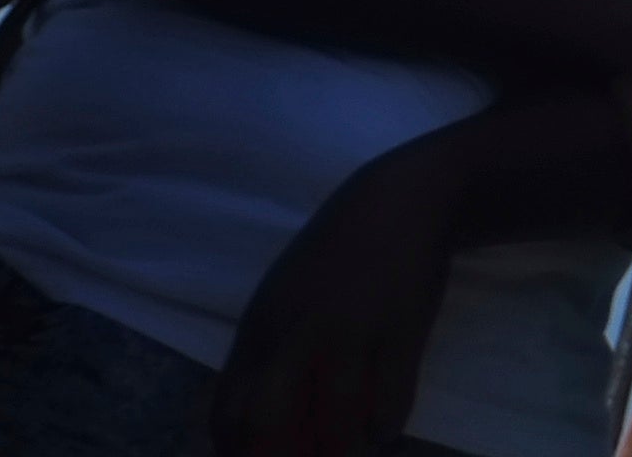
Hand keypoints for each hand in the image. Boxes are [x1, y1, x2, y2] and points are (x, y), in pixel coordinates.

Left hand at [212, 133, 462, 456]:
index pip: (228, 409)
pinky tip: (386, 429)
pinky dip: (386, 423)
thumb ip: (268, 351)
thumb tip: (254, 417)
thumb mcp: (283, 296)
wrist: (402, 200)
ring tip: (353, 452)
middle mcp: (296, 334)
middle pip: (266, 420)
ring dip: (342, 448)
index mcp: (261, 328)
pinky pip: (390, 398)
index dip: (234, 450)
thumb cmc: (337, 253)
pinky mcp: (400, 329)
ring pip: (335, 418)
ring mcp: (350, 332)